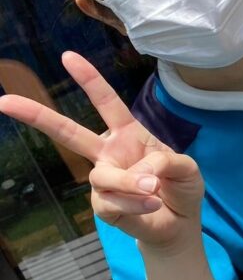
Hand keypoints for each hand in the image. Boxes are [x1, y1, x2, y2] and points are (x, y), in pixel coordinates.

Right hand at [0, 52, 203, 247]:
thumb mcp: (186, 168)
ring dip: (130, 182)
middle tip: (4, 101)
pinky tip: (152, 205)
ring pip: (102, 175)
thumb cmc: (180, 187)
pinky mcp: (102, 205)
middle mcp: (108, 153)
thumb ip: (169, 162)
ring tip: (153, 189)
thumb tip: (144, 172)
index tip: (68, 56)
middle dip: (37, 116)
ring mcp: (102, 179)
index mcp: (128, 133)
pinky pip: (111, 201)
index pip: (106, 103)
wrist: (180, 222)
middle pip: (68, 132)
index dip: (89, 80)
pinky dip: (136, 203)